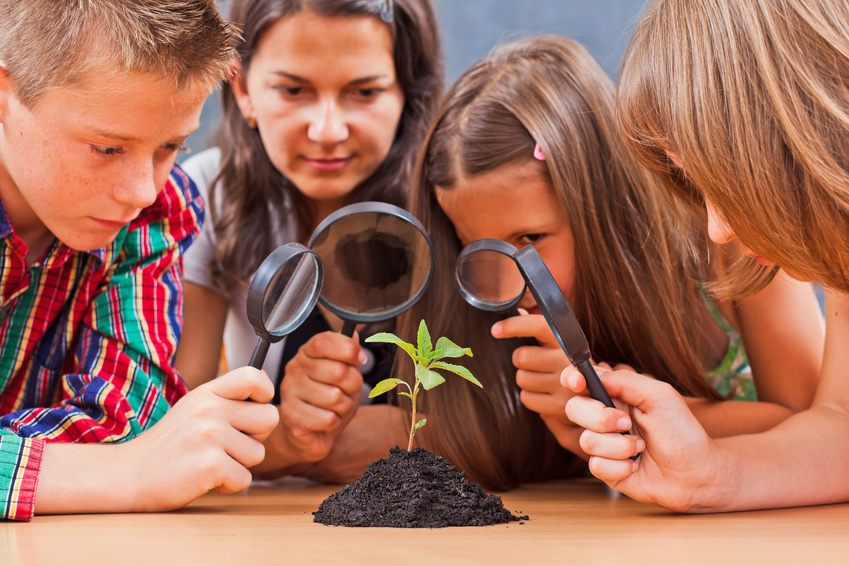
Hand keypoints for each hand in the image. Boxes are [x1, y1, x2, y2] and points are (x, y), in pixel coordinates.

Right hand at [122, 367, 278, 509]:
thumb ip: (226, 401)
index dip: (264, 394)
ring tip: (209, 462)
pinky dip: (228, 485)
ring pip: (258, 453)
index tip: (254, 409)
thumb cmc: (168, 446)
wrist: (127, 475)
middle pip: (270, 418)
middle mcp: (210, 409)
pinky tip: (204, 479)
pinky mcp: (211, 464)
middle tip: (227, 447)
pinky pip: (244, 478)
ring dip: (238, 465)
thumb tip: (266, 391)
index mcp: (207, 393)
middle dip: (255, 438)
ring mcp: (210, 435)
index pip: (254, 376)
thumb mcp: (193, 410)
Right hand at [273, 330, 364, 467]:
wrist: (312, 433)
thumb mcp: (344, 374)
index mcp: (307, 353)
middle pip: (338, 371)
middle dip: (352, 385)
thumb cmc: (328, 400)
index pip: (324, 341)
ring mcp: (290, 392)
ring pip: (335, 397)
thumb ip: (348, 354)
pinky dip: (335, 422)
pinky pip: (328, 418)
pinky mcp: (291, 416)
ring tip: (335, 408)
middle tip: (346, 392)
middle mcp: (295, 369)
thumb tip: (354, 336)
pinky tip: (325, 421)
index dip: (348, 349)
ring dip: (344, 407)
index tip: (360, 360)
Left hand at [492, 313, 582, 449]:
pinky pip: (525, 398)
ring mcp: (564, 387)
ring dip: (526, 378)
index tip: (495, 330)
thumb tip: (519, 310)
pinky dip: (530, 396)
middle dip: (522, 359)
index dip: (515, 325)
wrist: (601, 398)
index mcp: (570, 343)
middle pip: (521, 356)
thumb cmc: (575, 367)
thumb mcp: (566, 345)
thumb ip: (543, 329)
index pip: (539, 326)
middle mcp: (568, 363)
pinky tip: (543, 393)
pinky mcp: (558, 409)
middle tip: (534, 363)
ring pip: (521, 378)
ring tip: (542, 378)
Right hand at [562, 367, 725, 511]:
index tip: (578, 383)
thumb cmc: (682, 432)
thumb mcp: (659, 396)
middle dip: (600, 418)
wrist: (696, 474)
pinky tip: (635, 466)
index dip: (571, 378)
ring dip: (619, 446)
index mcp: (615, 395)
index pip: (579, 381)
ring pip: (586, 440)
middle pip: (574, 409)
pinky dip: (620, 467)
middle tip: (627, 423)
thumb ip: (626, 381)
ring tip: (641, 448)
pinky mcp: (605, 470)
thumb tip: (596, 371)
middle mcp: (604, 418)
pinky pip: (595, 466)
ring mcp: (603, 444)